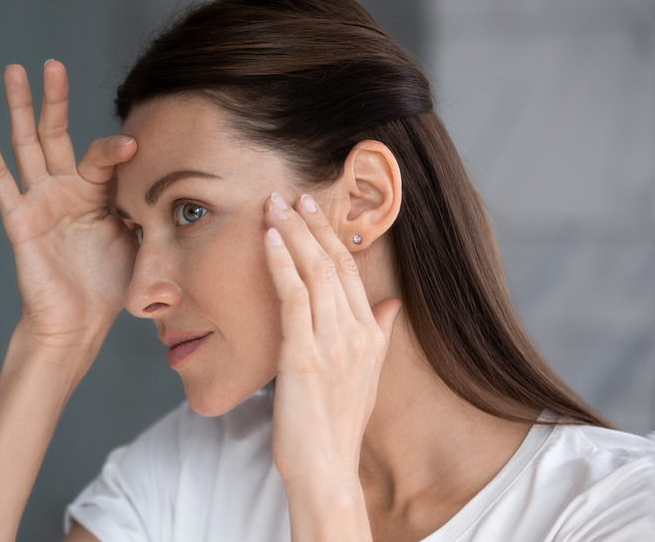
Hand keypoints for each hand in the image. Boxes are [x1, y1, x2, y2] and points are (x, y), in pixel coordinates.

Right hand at [0, 61, 137, 358]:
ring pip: (26, 145)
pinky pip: (0, 181)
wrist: (80, 323)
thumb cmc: (110, 286)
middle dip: (54, 99)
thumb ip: (146, 208)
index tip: (135, 146)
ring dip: (19, 108)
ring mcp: (40, 201)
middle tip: (52, 63)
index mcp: (96, 193)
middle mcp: (65, 190)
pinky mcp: (19, 219)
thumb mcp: (140, 240)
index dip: (117, 149)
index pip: (102, 156)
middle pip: (56, 133)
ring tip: (13, 71)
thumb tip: (174, 185)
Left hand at [263, 192, 399, 484]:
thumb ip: (380, 334)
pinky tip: (268, 240)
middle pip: (333, 263)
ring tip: (274, 205)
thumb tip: (392, 304)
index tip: (312, 209)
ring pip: (313, 272)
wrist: (326, 467)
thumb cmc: (337, 425)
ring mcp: (331, 342)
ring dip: (291, 233)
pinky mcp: (304, 354)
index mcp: (370, 335)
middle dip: (310, 225)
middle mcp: (355, 333)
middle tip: (290, 194)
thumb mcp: (367, 376)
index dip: (329, 236)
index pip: (349, 271)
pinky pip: (292, 297)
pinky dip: (280, 263)